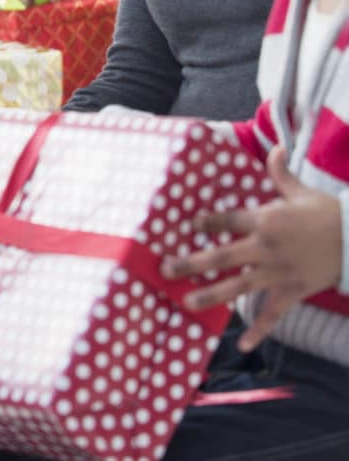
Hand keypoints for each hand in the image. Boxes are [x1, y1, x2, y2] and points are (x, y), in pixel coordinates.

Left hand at [162, 146, 343, 351]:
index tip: (188, 225)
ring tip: (187, 303)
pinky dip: (259, 331)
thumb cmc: (327, 213)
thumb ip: (280, 173)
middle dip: (192, 263)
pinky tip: (242, 346)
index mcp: (266, 220)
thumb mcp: (301, 191)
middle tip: (166, 269)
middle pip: (223, 256)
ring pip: (240, 286)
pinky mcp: (294, 291)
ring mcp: (279, 272)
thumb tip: (275, 147)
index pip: (227, 220)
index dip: (206, 222)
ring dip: (213, 295)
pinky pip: (273, 314)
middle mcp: (267, 248)